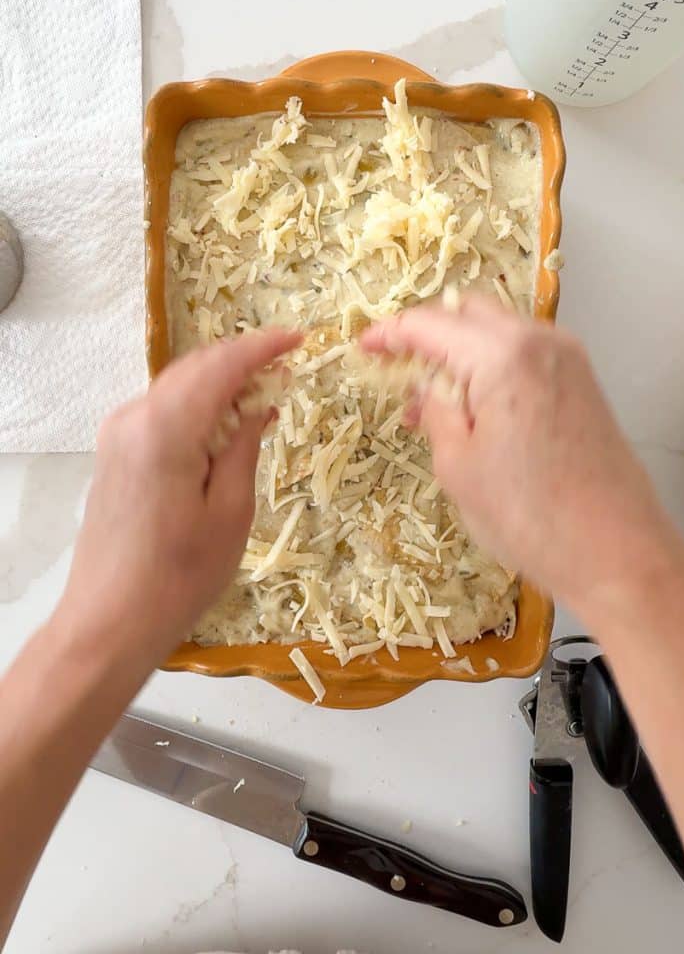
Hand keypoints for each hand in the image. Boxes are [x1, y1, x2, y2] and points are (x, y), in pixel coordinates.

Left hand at [57, 329, 299, 664]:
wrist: (109, 621)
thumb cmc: (179, 577)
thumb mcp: (230, 513)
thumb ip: (243, 447)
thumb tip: (259, 405)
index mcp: (165, 428)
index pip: (220, 366)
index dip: (262, 347)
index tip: (298, 339)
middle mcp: (134, 417)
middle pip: (195, 368)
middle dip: (242, 361)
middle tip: (287, 370)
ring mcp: (117, 433)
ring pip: (178, 387)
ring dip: (219, 383)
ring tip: (263, 396)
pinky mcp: (114, 453)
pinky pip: (162, 410)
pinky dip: (197, 406)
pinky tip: (224, 425)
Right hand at [362, 298, 678, 612]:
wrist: (615, 551)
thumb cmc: (528, 515)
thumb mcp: (458, 466)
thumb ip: (436, 410)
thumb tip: (425, 385)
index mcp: (503, 355)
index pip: (432, 324)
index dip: (391, 333)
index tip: (364, 347)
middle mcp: (541, 341)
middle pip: (470, 313)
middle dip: (429, 334)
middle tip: (397, 371)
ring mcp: (569, 360)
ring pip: (500, 331)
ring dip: (461, 353)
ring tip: (432, 404)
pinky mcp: (582, 384)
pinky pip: (525, 355)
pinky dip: (492, 367)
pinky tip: (475, 409)